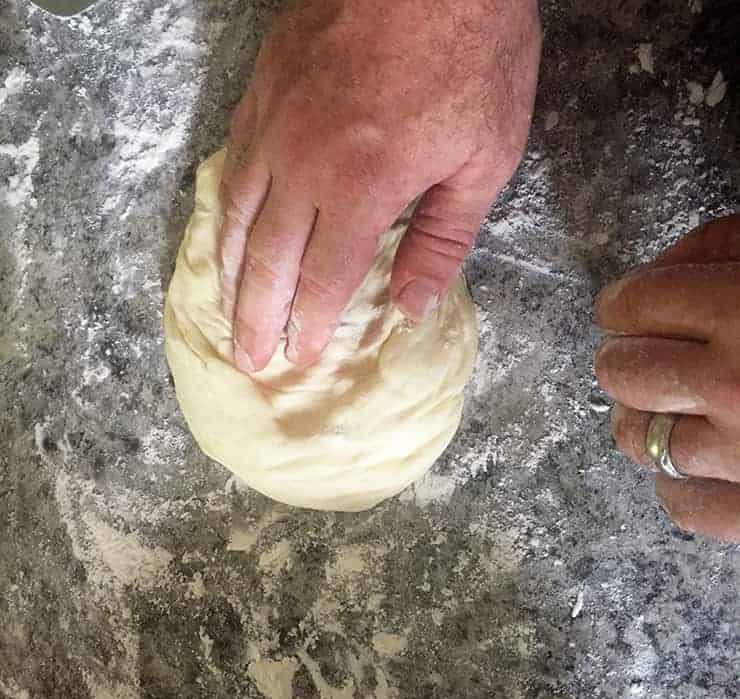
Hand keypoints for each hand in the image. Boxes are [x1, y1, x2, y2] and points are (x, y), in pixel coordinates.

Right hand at [219, 0, 540, 369]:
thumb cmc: (472, 55)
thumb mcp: (484, 159)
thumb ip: (441, 240)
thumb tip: (410, 306)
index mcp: (361, 188)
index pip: (323, 280)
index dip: (309, 325)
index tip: (298, 355)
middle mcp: (304, 165)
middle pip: (269, 260)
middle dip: (256, 315)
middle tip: (247, 354)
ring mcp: (275, 122)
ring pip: (237, 215)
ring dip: (229, 271)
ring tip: (224, 307)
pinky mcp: (263, 87)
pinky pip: (232, 161)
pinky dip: (225, 207)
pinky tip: (226, 228)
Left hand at [595, 215, 739, 542]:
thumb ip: (721, 247)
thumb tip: (653, 270)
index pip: (634, 302)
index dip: (624, 302)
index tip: (626, 307)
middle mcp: (734, 386)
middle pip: (618, 370)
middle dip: (627, 355)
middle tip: (655, 352)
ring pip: (632, 438)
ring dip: (642, 415)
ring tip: (675, 404)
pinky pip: (678, 501)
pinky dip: (674, 479)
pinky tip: (697, 458)